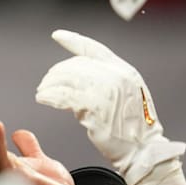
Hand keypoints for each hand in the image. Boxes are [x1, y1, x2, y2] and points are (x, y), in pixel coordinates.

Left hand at [34, 30, 185, 184]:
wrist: (143, 149)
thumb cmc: (132, 127)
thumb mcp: (125, 94)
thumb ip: (106, 80)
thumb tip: (75, 74)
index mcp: (124, 70)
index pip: (94, 48)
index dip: (73, 40)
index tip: (57, 35)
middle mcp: (116, 75)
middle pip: (75, 65)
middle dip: (56, 73)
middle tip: (45, 84)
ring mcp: (106, 89)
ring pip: (67, 79)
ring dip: (49, 85)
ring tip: (42, 92)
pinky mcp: (94, 105)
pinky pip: (64, 96)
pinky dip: (49, 96)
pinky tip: (43, 99)